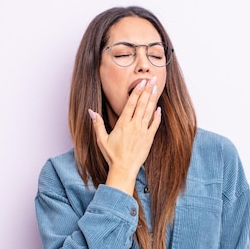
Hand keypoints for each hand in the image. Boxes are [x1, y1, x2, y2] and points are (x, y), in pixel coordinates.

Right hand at [89, 76, 161, 194]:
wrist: (124, 169)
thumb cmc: (112, 155)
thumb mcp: (101, 139)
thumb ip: (97, 124)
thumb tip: (91, 111)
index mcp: (122, 124)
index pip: (131, 104)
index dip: (137, 91)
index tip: (141, 82)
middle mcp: (134, 126)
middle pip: (142, 104)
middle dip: (147, 90)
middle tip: (152, 79)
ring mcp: (142, 132)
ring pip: (149, 112)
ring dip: (153, 99)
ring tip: (156, 88)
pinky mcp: (149, 139)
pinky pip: (154, 125)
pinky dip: (157, 116)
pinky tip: (158, 109)